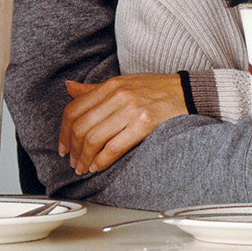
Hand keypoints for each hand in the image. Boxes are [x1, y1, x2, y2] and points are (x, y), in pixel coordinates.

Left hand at [59, 73, 188, 174]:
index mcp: (110, 85)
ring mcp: (131, 109)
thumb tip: (69, 87)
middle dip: (73, 149)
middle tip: (73, 162)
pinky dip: (102, 160)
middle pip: (81, 126)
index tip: (63, 147)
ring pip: (94, 138)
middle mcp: (118, 96)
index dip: (63, 132)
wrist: (189, 92)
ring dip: (85, 158)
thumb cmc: (157, 89)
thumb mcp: (124, 83)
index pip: (74, 109)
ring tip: (84, 167)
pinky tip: (98, 166)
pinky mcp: (145, 123)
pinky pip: (114, 147)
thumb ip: (95, 89)